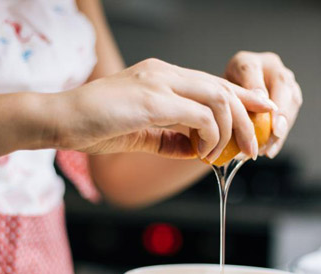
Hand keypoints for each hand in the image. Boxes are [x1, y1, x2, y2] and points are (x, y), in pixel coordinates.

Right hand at [51, 58, 275, 162]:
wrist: (61, 121)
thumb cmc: (95, 126)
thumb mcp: (142, 135)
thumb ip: (171, 140)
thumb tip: (196, 150)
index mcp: (162, 78)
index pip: (212, 84)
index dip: (241, 100)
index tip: (260, 117)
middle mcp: (164, 74)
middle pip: (223, 88)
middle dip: (247, 117)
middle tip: (254, 146)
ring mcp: (158, 83)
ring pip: (218, 98)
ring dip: (231, 129)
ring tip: (227, 153)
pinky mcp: (152, 100)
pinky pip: (199, 114)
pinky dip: (209, 135)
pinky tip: (201, 152)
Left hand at [224, 51, 301, 157]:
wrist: (231, 104)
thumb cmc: (221, 104)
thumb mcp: (219, 102)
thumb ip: (227, 106)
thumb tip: (237, 126)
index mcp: (245, 62)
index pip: (250, 70)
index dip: (256, 90)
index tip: (261, 109)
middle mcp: (267, 65)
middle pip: (281, 81)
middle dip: (280, 109)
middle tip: (275, 131)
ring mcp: (283, 79)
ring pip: (292, 98)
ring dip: (283, 125)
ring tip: (267, 148)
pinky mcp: (292, 94)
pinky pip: (293, 113)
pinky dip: (282, 134)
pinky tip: (270, 150)